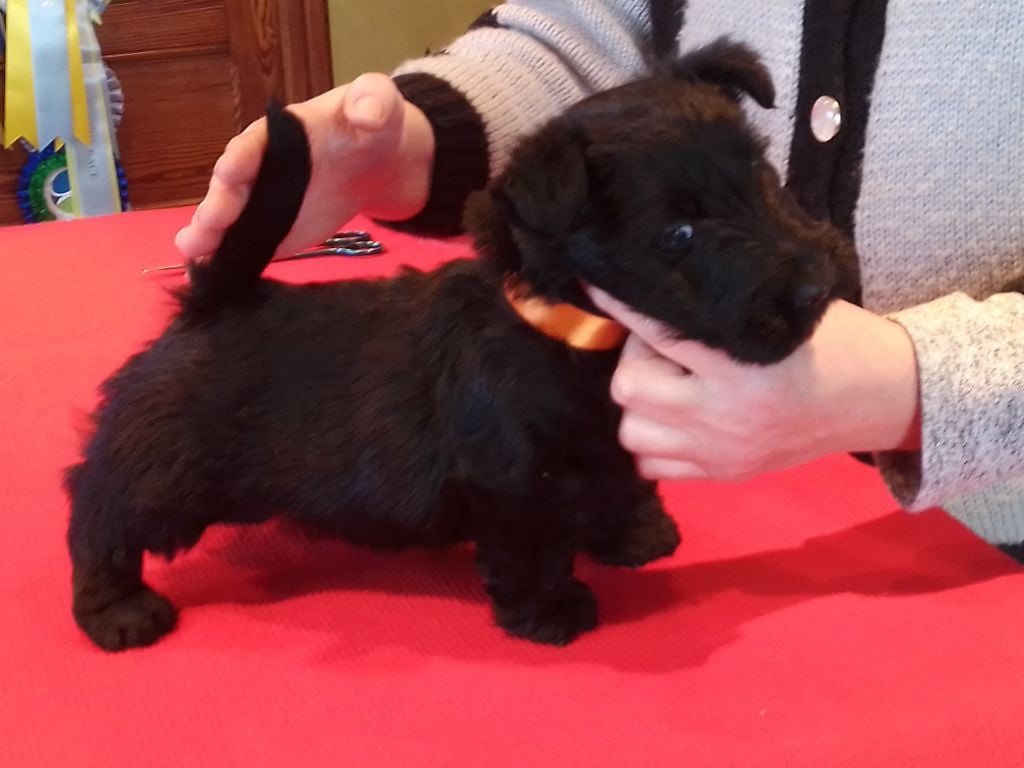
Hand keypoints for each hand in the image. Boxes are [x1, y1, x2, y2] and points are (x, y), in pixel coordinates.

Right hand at [175, 73, 434, 262]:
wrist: (381, 163)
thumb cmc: (372, 125)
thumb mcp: (377, 103)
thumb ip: (372, 102)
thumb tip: (367, 111)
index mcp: (281, 133)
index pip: (255, 144)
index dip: (242, 158)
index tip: (229, 172)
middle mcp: (263, 168)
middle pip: (234, 186)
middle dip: (219, 204)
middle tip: (207, 224)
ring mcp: (267, 203)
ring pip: (233, 218)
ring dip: (211, 235)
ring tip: (192, 251)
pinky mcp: (278, 232)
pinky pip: (252, 244)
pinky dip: (232, 259)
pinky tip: (211, 274)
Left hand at [586, 287, 921, 481]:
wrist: (882, 397)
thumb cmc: (835, 340)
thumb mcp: (782, 307)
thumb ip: (719, 304)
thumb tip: (657, 276)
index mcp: (742, 369)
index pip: (656, 331)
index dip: (619, 302)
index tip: (594, 277)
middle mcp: (724, 418)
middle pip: (628, 390)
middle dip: (634, 358)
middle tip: (661, 341)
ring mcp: (720, 453)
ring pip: (632, 433)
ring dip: (639, 402)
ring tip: (668, 379)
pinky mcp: (722, 475)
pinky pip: (653, 467)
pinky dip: (652, 439)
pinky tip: (674, 412)